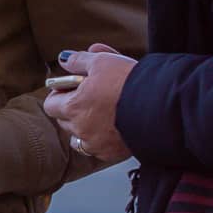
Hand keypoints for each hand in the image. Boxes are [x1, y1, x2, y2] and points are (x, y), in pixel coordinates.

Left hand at [42, 43, 135, 164]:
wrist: (162, 104)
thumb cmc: (130, 81)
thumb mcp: (103, 61)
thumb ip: (79, 61)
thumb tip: (64, 59)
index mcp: (73, 107)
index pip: (51, 105)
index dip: (59, 94)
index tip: (70, 87)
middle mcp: (80, 129)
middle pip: (64, 121)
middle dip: (72, 109)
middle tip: (90, 97)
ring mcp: (96, 144)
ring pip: (80, 137)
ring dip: (85, 127)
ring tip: (102, 113)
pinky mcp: (112, 153)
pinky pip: (99, 148)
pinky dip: (102, 139)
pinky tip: (115, 126)